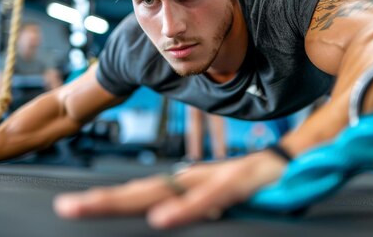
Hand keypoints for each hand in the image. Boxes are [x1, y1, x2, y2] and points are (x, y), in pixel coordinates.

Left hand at [53, 150, 286, 228]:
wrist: (306, 152)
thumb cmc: (267, 179)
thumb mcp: (226, 198)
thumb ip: (200, 204)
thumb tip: (172, 212)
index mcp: (191, 183)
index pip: (144, 193)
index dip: (110, 200)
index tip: (77, 207)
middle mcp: (196, 179)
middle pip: (143, 191)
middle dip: (103, 201)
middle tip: (66, 207)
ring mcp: (215, 181)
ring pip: (164, 192)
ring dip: (125, 201)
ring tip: (89, 207)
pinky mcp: (240, 185)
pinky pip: (209, 201)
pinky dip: (183, 210)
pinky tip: (160, 220)